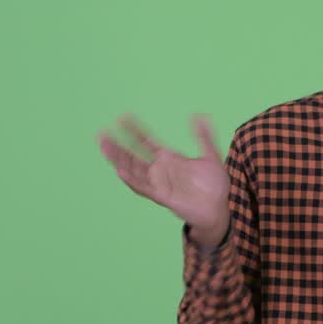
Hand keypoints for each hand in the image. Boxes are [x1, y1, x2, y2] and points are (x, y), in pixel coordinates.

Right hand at [97, 113, 230, 240]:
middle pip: (133, 156)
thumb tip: (199, 115)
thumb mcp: (210, 156)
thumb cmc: (214, 186)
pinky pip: (144, 188)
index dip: (135, 130)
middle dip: (118, 147)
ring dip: (119, 160)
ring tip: (105, 147)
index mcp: (169, 159)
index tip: (123, 117)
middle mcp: (161, 171)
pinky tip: (121, 171)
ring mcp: (160, 184)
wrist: (220, 209)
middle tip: (102, 134)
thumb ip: (204, 137)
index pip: (147, 142)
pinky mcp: (163, 197)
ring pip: (133, 171)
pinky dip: (132, 180)